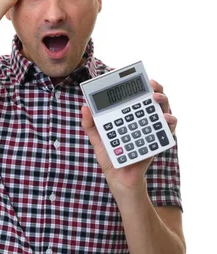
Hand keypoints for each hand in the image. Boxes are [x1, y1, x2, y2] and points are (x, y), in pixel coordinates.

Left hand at [81, 79, 177, 196]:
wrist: (119, 178)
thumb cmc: (110, 157)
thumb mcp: (97, 139)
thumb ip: (90, 124)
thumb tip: (84, 107)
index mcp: (129, 116)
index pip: (135, 95)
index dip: (136, 84)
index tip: (132, 76)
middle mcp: (143, 119)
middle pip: (153, 98)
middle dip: (155, 87)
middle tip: (150, 84)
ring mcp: (152, 129)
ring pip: (164, 109)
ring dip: (163, 100)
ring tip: (154, 98)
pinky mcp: (158, 141)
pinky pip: (169, 129)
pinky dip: (169, 122)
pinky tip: (164, 119)